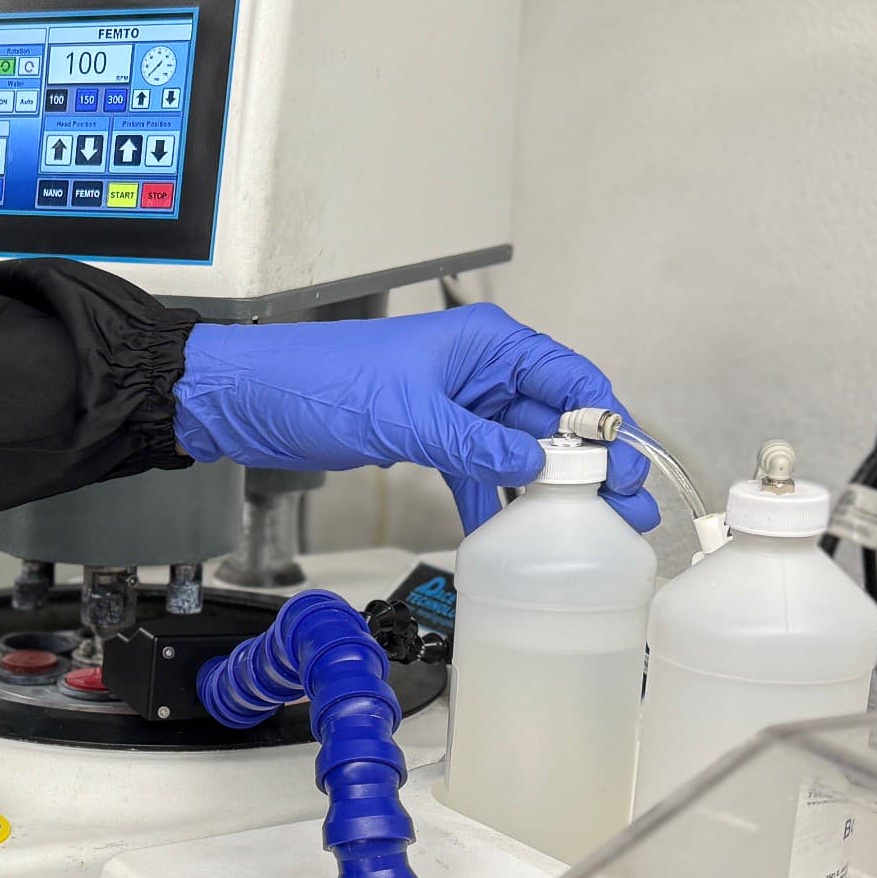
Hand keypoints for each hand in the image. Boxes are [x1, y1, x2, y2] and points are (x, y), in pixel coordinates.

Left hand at [173, 303, 659, 532]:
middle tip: (625, 512)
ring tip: (588, 532)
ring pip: (517, 449)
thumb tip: (533, 465)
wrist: (250, 399)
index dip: (605, 423)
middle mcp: (477, 370)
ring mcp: (453, 404)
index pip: (569, 379)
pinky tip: (508, 533)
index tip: (627, 468)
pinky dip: (490, 498)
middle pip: (552, 419)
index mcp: (485, 344)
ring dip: (548, 489)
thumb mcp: (408, 417)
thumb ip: (476, 445)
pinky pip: (475, 469)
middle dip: (590, 466)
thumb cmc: (317, 380)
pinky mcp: (426, 434)